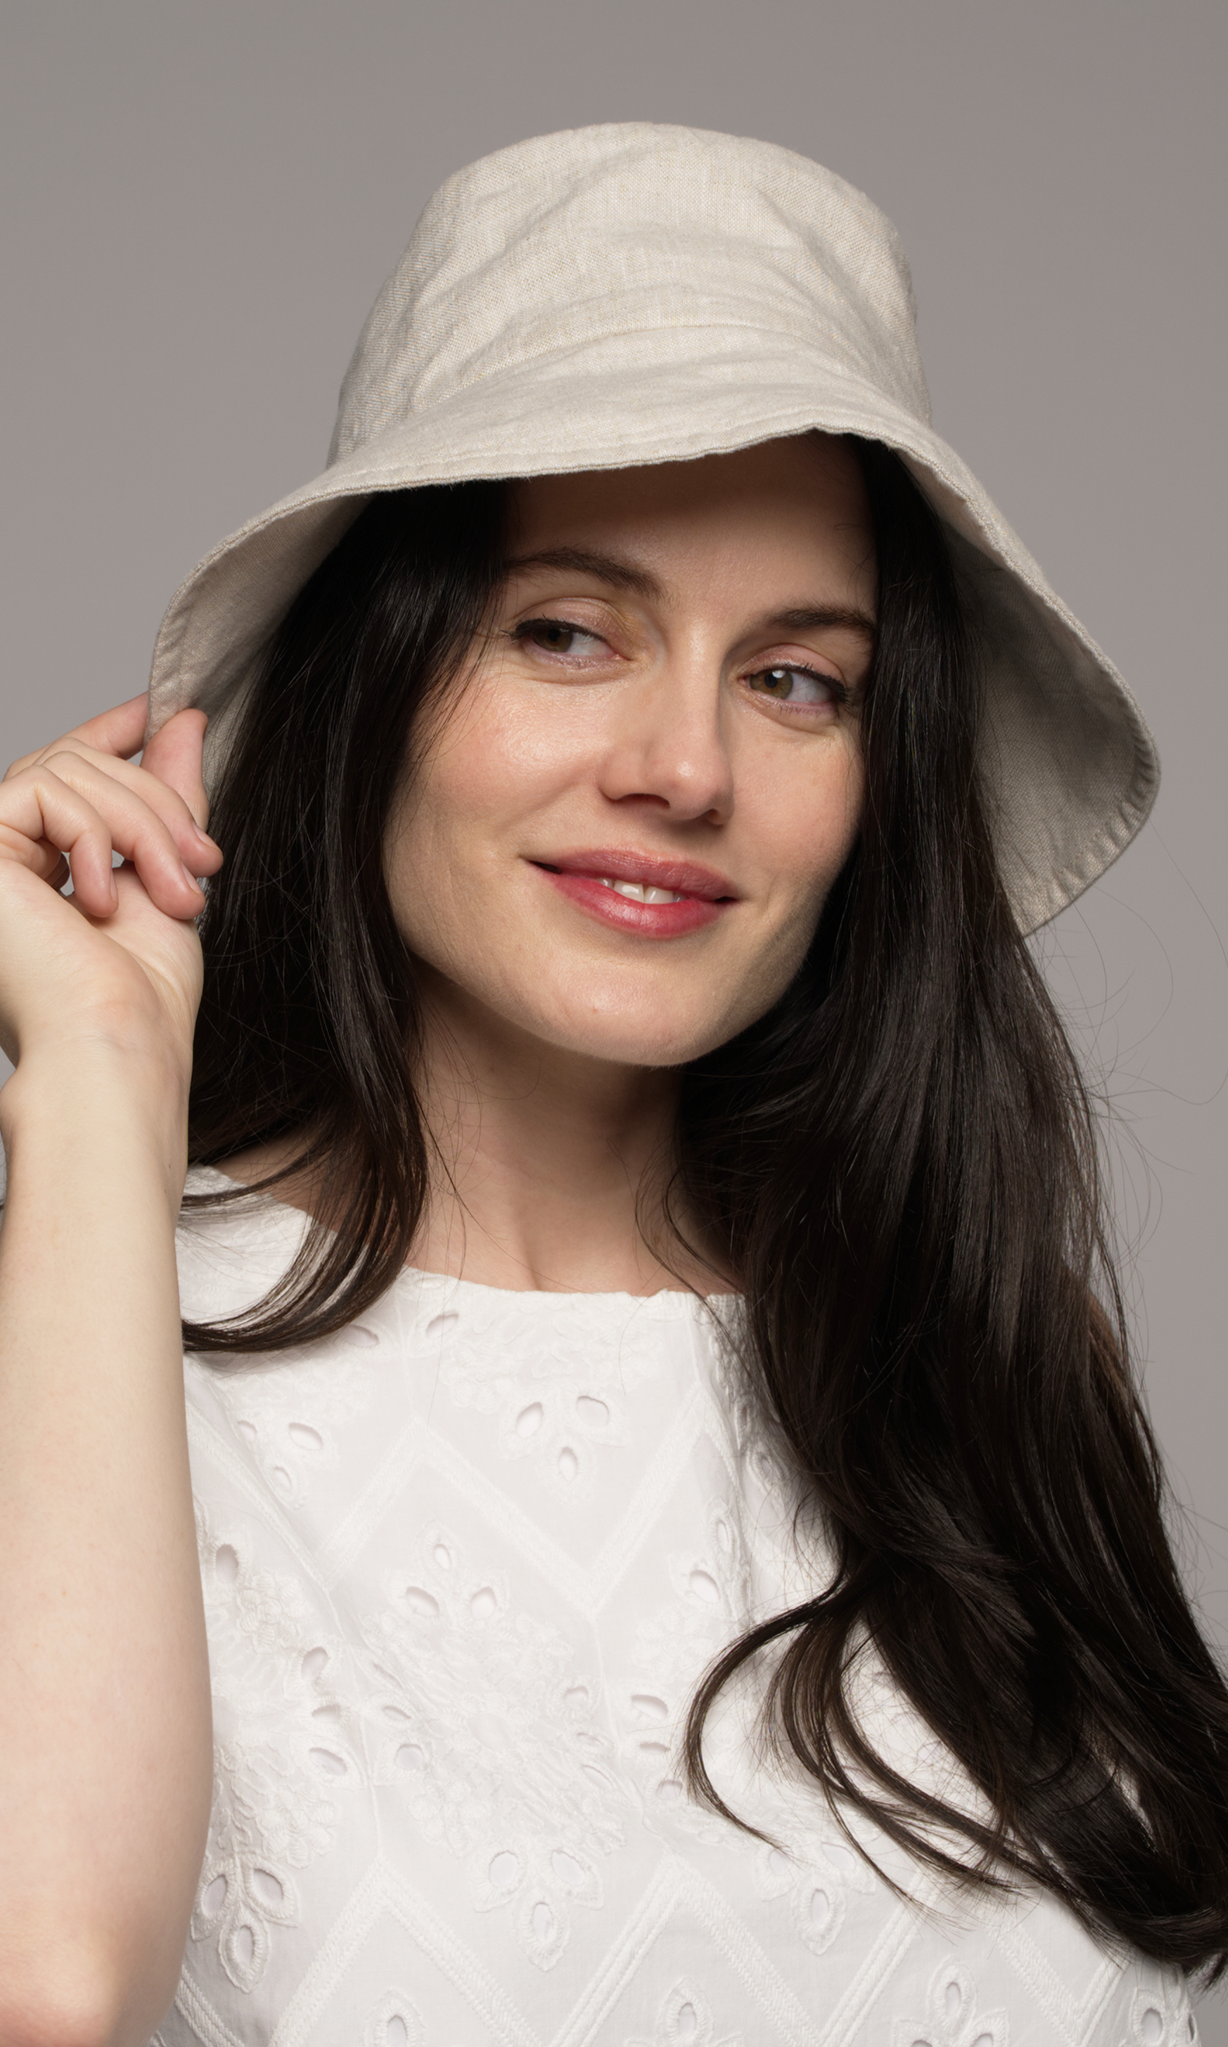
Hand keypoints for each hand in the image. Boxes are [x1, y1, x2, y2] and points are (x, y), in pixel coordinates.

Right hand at [0, 696, 223, 1082]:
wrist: (112, 1048)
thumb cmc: (139, 1000)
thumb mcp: (167, 877)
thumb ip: (165, 800)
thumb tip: (182, 720)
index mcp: (38, 873)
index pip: (63, 774)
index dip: (109, 733)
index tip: (161, 712)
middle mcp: (2, 861)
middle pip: (76, 766)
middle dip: (156, 804)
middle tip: (204, 860)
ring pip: (67, 772)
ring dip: (141, 826)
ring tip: (177, 893)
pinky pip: (43, 790)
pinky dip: (93, 836)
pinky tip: (102, 900)